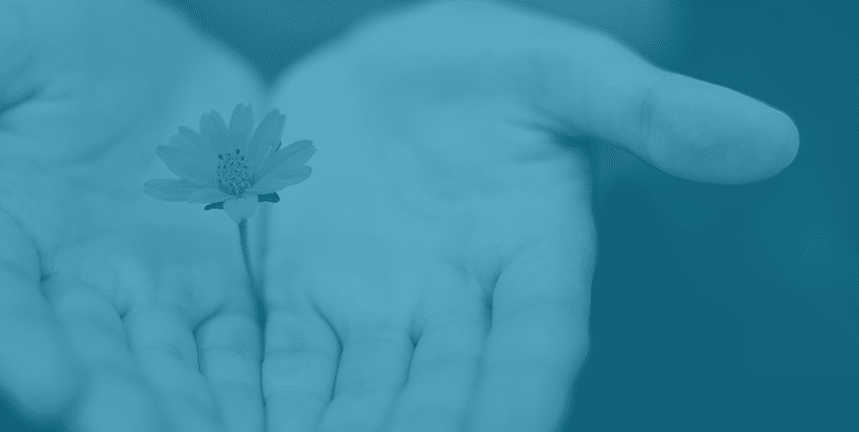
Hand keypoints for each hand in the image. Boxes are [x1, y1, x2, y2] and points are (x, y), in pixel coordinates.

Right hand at [0, 1, 265, 429]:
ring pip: (175, 370)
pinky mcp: (216, 288)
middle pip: (93, 359)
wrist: (127, 59)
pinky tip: (294, 420)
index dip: (14, 347)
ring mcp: (149, 293)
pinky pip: (242, 347)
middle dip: (126, 408)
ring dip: (202, 417)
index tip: (49, 389)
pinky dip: (263, 389)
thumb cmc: (42, 46)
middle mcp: (69, 284)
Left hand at [260, 1, 797, 430]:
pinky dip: (269, 406)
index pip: (536, 344)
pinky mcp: (303, 297)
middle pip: (440, 397)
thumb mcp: (564, 71)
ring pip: (357, 400)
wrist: (387, 69)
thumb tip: (772, 140)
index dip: (521, 398)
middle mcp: (456, 305)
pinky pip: (286, 364)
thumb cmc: (489, 66)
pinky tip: (240, 430)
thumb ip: (648, 111)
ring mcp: (375, 307)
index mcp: (533, 255)